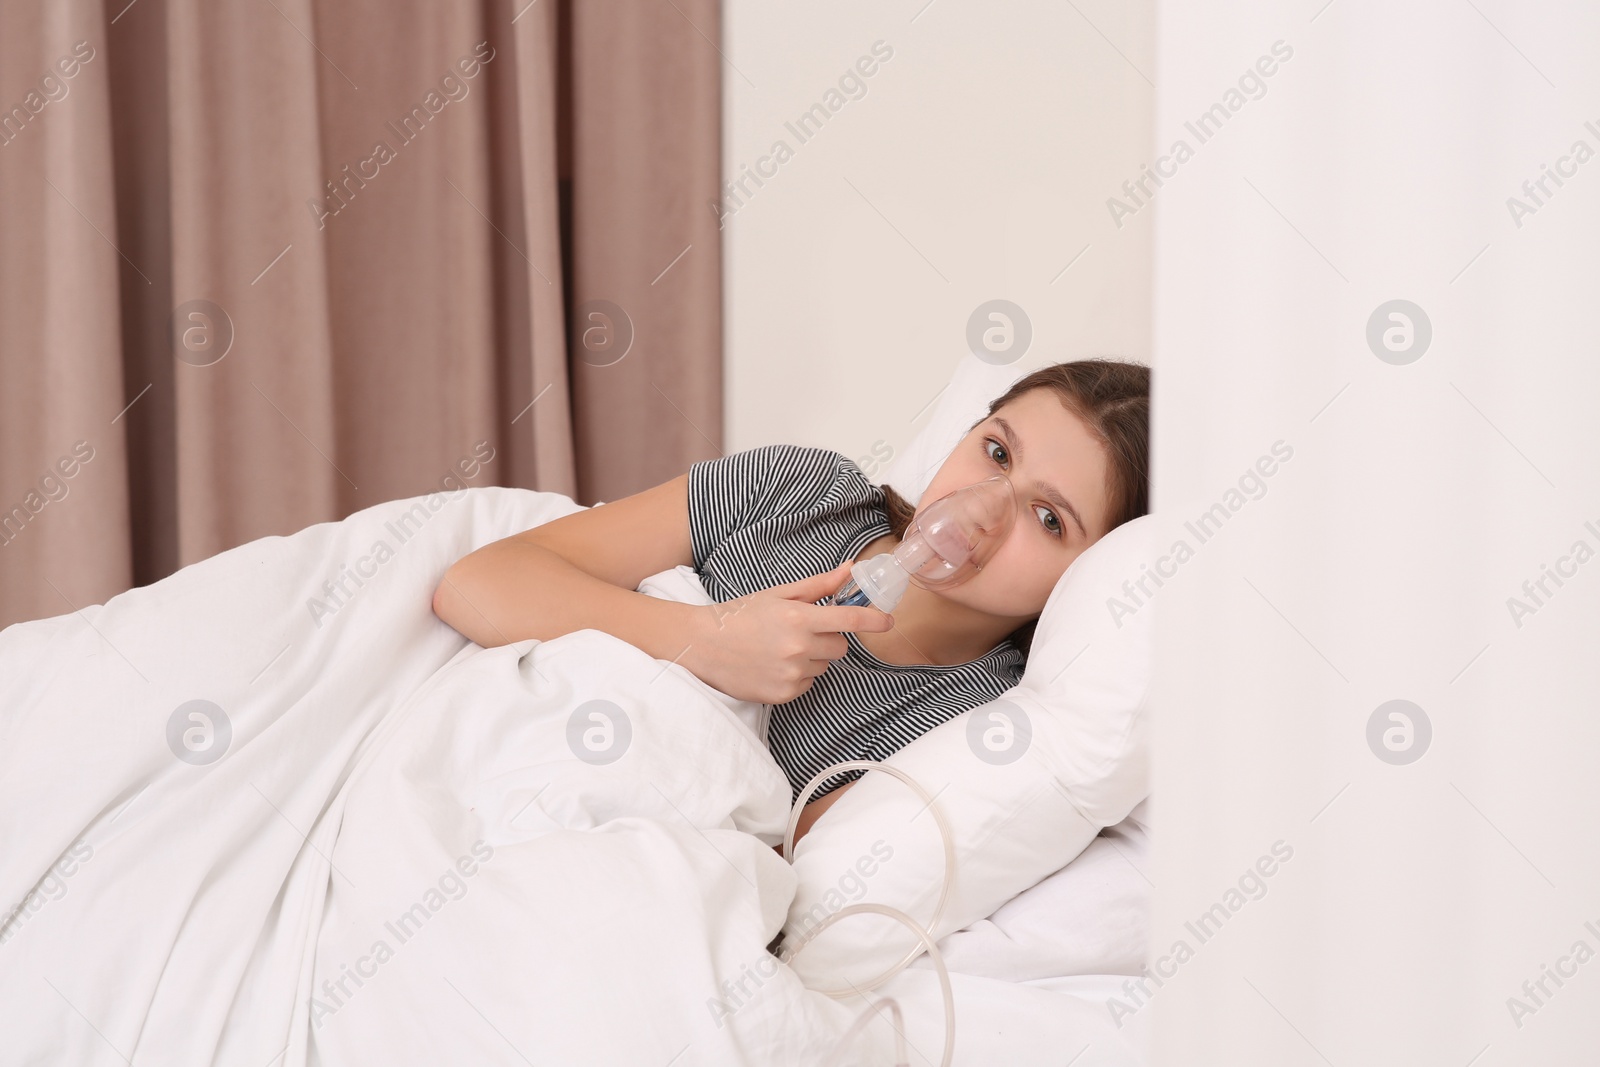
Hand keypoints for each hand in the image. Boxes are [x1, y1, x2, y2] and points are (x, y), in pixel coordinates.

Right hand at [683, 561, 893, 704]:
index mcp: (799, 618)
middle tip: (800, 631)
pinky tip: (773, 665)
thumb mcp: (778, 594)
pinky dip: (798, 675)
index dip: (874, 620)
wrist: (701, 646)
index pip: (850, 621)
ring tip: (779, 648)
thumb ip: (819, 585)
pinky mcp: (783, 695)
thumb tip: (851, 569)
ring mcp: (791, 674)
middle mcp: (798, 648)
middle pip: (840, 646)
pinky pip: (808, 684)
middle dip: (828, 638)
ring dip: (811, 658)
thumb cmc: (739, 615)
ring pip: (824, 666)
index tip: (888, 621)